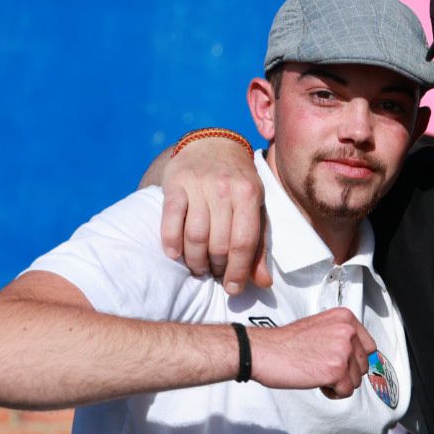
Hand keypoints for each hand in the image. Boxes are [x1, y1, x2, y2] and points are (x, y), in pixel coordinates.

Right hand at [159, 135, 272, 295]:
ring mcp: (198, 184)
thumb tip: (263, 283)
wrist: (212, 145)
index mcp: (250, 194)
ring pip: (195, 235)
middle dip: (216, 267)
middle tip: (214, 274)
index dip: (238, 271)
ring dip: (195, 260)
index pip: (244, 242)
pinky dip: (171, 241)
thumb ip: (260, 245)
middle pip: (219, 243)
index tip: (232, 289)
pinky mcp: (175, 183)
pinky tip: (175, 254)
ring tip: (198, 267)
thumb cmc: (238, 184)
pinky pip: (170, 219)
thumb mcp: (256, 208)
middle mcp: (225, 188)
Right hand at [248, 308, 375, 397]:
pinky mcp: (337, 370)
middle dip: (346, 372)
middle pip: (364, 365)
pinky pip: (346, 392)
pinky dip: (332, 392)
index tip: (340, 362)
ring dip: (339, 383)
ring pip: (356, 380)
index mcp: (345, 318)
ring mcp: (344, 350)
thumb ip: (341, 337)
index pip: (369, 346)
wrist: (264, 351)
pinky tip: (316, 381)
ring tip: (317, 373)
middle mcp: (348, 331)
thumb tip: (359, 355)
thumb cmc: (286, 343)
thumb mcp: (320, 327)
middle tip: (322, 367)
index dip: (355, 359)